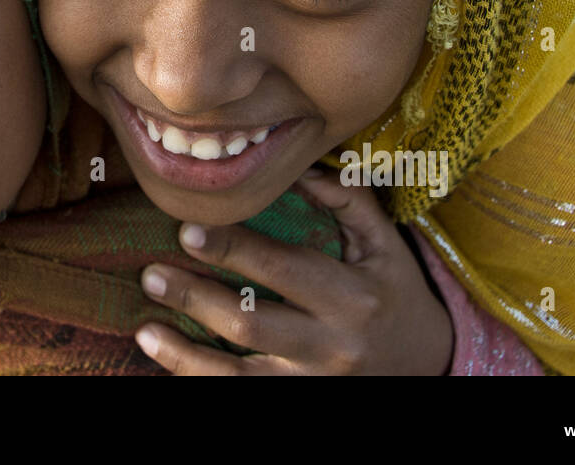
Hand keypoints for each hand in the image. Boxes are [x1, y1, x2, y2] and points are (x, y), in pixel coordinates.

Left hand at [134, 167, 454, 374]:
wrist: (429, 363)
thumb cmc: (394, 291)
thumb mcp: (384, 242)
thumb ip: (344, 199)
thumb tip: (293, 169)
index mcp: (352, 297)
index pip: (283, 269)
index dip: (233, 249)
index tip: (187, 229)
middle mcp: (332, 347)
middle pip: (252, 325)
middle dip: (197, 298)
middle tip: (150, 274)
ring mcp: (314, 385)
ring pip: (240, 377)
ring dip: (186, 356)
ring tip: (146, 329)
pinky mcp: (300, 405)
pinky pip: (244, 398)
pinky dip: (202, 382)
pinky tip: (169, 363)